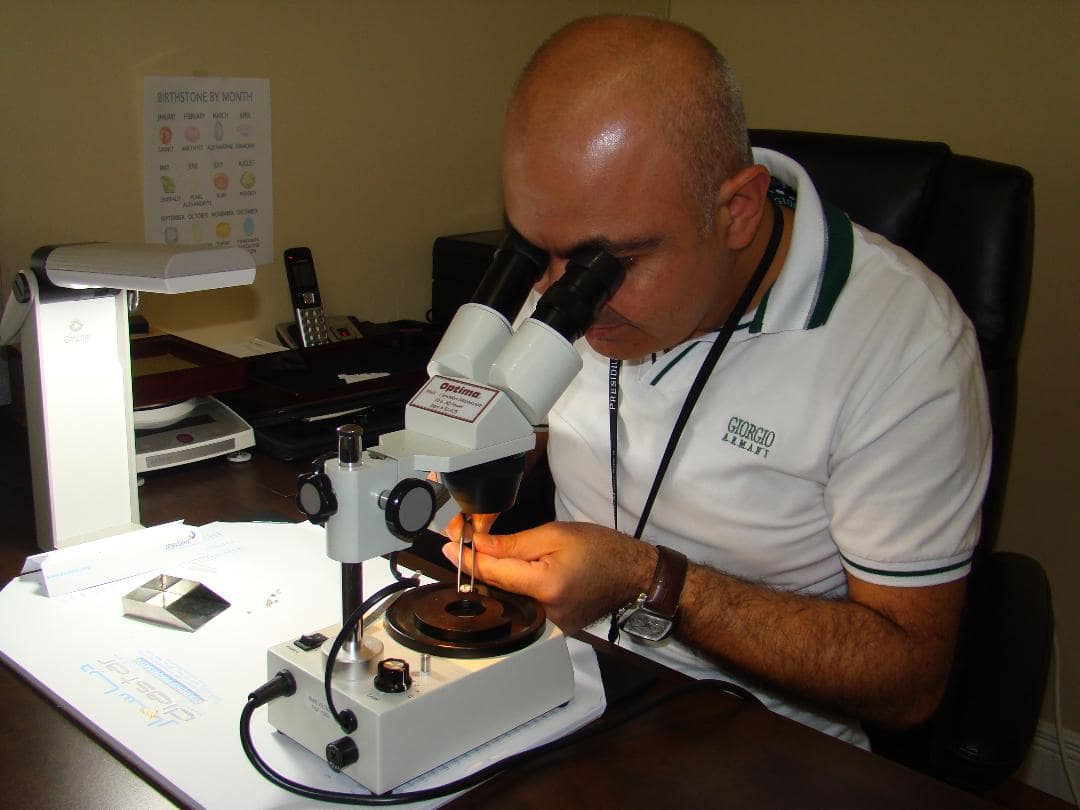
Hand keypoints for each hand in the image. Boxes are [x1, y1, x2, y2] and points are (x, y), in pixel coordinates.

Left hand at [441, 521, 655, 633]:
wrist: (634, 575)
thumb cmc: (603, 551)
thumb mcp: (556, 534)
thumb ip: (513, 543)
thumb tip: (479, 545)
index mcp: (545, 585)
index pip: (493, 573)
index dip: (467, 559)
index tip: (449, 547)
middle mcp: (545, 612)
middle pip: (498, 588)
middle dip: (481, 565)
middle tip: (465, 542)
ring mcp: (551, 624)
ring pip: (511, 598)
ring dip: (499, 577)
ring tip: (492, 553)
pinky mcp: (555, 627)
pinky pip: (526, 606)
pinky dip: (518, 588)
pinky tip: (519, 573)